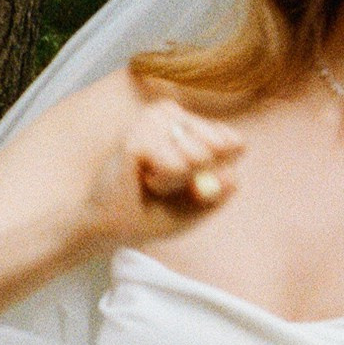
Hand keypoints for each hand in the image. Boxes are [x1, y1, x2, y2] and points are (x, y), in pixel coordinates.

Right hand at [81, 99, 244, 250]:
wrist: (108, 228)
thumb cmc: (150, 213)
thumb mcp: (196, 206)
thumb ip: (219, 191)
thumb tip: (234, 176)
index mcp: (187, 126)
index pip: (230, 139)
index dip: (221, 168)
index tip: (195, 183)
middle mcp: (169, 116)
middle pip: (218, 144)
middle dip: (198, 176)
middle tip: (166, 184)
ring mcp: (150, 122)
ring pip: (198, 154)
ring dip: (178, 179)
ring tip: (151, 181)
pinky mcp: (134, 137)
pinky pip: (175, 164)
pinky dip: (164, 181)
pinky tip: (141, 180)